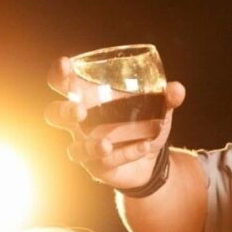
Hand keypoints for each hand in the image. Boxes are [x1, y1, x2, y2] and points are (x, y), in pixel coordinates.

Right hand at [46, 56, 186, 191]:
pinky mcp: (98, 167)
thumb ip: (166, 97)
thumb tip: (177, 89)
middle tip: (79, 109)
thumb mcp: (157, 107)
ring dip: (90, 145)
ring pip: (75, 148)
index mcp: (87, 97)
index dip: (58, 74)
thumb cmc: (142, 122)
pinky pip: (106, 163)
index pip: (62, 82)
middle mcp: (79, 122)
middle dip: (63, 111)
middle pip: (54, 115)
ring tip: (107, 143)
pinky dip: (126, 154)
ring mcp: (85, 146)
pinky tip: (144, 147)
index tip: (65, 64)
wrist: (149, 157)